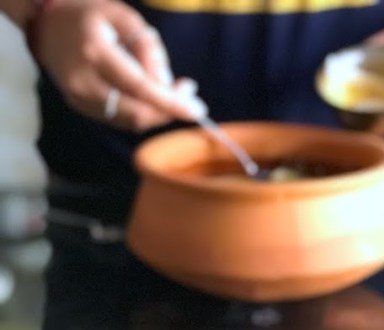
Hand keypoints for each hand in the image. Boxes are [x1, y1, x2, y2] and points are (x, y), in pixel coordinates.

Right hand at [33, 0, 206, 130]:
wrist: (46, 26)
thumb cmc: (90, 16)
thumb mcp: (123, 16)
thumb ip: (148, 47)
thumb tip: (167, 83)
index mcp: (96, 53)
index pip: (139, 88)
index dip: (170, 103)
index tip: (197, 109)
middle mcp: (85, 81)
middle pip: (137, 112)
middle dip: (168, 110)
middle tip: (189, 95)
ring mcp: (80, 98)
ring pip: (130, 121)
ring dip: (157, 112)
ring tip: (172, 91)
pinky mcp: (80, 107)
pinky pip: (119, 118)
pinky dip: (141, 112)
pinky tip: (150, 96)